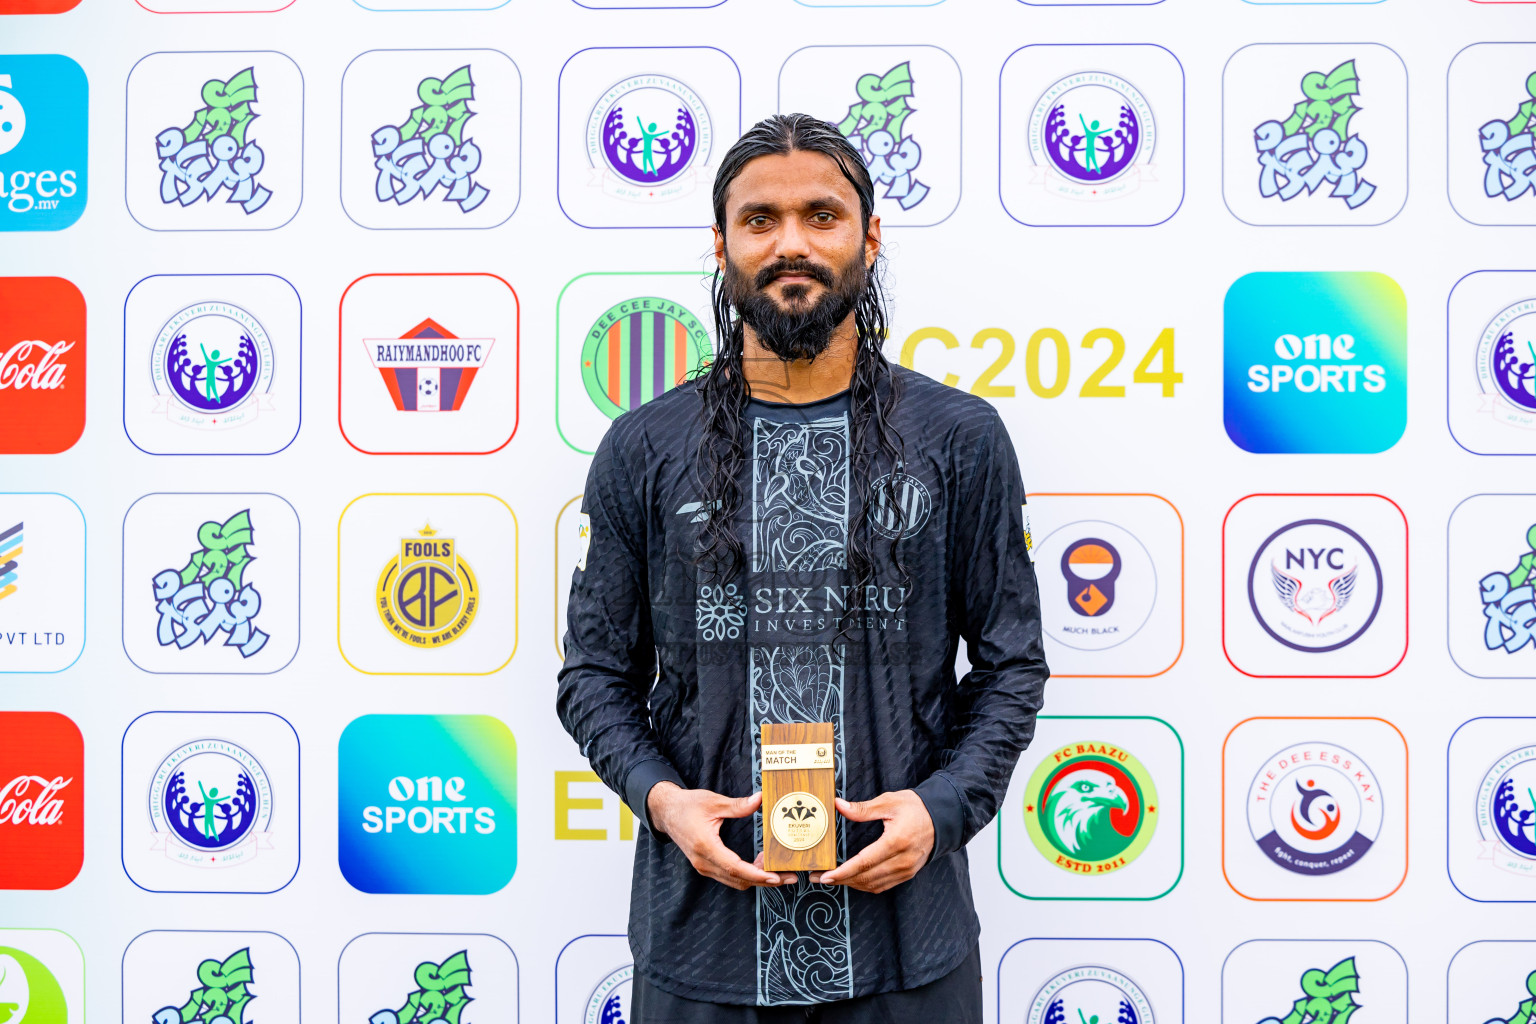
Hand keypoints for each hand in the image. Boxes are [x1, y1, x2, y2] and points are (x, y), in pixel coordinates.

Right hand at [647, 782, 787, 889]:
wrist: (666, 812)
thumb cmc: (688, 805)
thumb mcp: (714, 802)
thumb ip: (738, 805)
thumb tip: (760, 800)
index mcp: (706, 846)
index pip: (735, 867)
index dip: (757, 874)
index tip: (775, 876)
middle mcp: (704, 862)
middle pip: (739, 880)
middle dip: (765, 880)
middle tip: (788, 875)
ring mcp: (704, 866)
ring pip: (735, 881)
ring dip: (756, 878)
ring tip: (777, 868)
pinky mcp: (706, 865)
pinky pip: (729, 876)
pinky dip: (746, 874)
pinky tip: (760, 864)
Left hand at [817, 790, 934, 893]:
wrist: (942, 818)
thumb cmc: (915, 807)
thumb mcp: (889, 802)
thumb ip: (863, 808)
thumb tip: (839, 805)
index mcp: (896, 842)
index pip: (864, 862)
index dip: (842, 872)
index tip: (825, 876)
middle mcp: (902, 861)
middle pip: (866, 878)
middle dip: (840, 880)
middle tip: (818, 877)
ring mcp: (906, 870)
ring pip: (873, 885)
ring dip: (850, 884)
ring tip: (831, 879)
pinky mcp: (907, 874)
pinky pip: (882, 886)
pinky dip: (865, 885)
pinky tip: (852, 880)